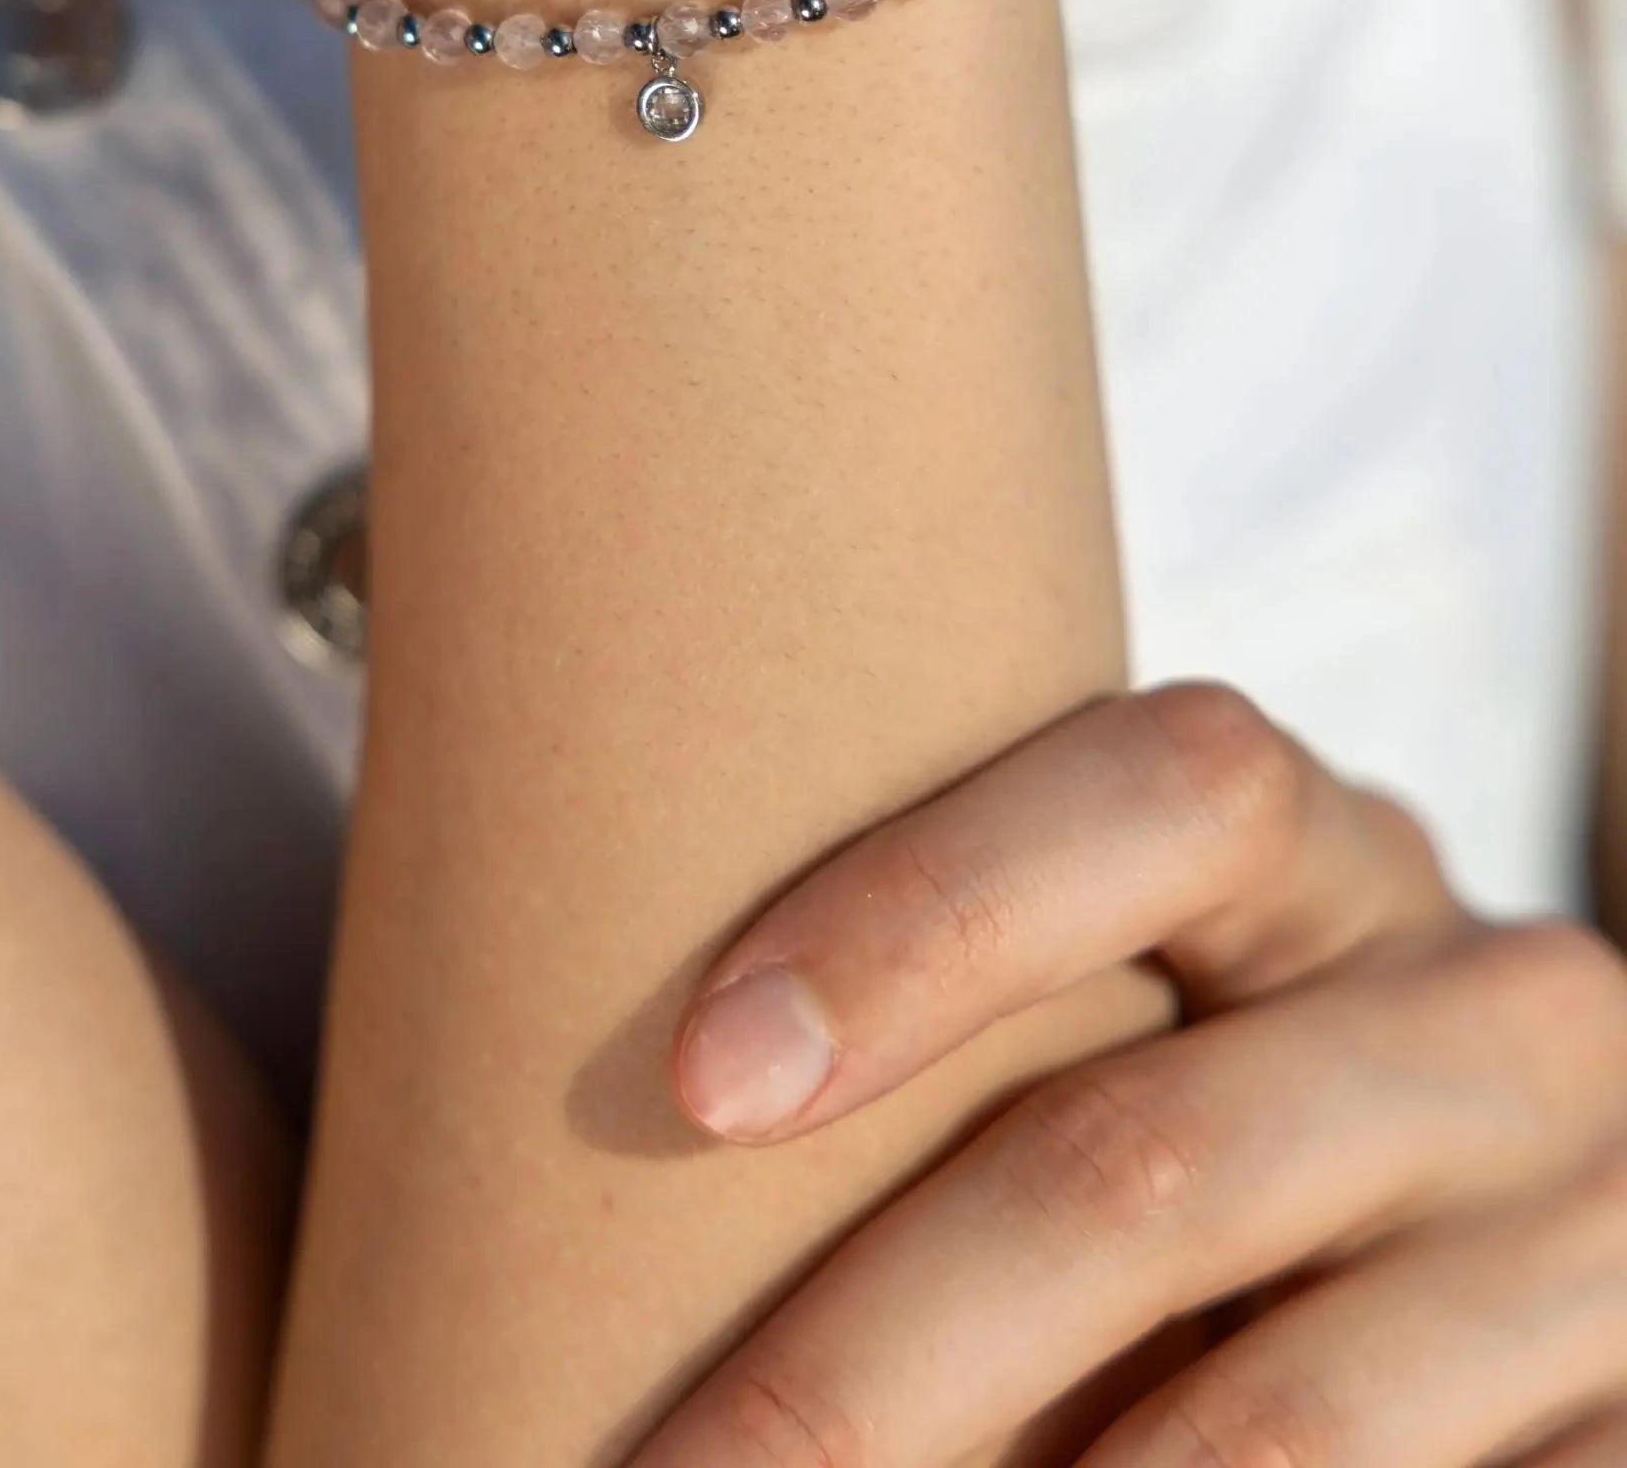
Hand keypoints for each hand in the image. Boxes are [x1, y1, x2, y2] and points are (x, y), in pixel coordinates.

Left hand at [644, 684, 1626, 1465]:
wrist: (1525, 1213)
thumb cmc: (1234, 1089)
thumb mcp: (1177, 996)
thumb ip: (1006, 1014)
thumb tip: (662, 1100)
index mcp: (1346, 860)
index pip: (1178, 791)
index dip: (934, 910)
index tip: (705, 1080)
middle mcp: (1495, 1014)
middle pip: (1148, 1162)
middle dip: (858, 1363)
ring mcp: (1590, 1240)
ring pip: (1274, 1422)